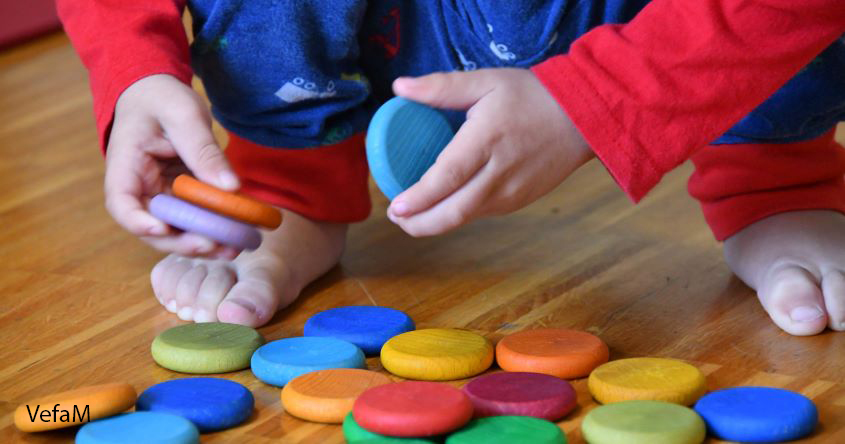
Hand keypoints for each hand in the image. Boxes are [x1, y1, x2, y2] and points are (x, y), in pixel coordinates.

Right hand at [105, 74, 239, 257]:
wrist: (156, 93)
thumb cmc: (161, 98)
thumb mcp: (183, 114)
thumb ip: (203, 149)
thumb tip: (230, 187)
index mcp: (125, 165)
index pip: (121, 203)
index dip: (139, 222)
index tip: (163, 229)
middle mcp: (138, 188)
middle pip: (152, 228)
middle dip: (181, 242)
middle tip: (213, 246)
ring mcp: (158, 196)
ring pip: (175, 230)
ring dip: (201, 244)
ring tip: (233, 248)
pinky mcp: (178, 198)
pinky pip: (193, 219)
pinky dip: (212, 230)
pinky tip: (237, 236)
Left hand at [387, 68, 593, 236]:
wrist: (583, 119)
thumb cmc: (532, 96)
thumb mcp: (486, 81)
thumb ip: (441, 87)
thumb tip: (399, 87)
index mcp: (487, 140)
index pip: (448, 178)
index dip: (420, 198)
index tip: (395, 206)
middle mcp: (500, 173)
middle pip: (454, 211)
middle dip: (420, 223)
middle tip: (396, 217)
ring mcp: (512, 192)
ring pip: (466, 218)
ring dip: (435, 223)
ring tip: (411, 215)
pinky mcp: (519, 202)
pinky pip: (481, 213)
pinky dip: (457, 215)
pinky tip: (443, 206)